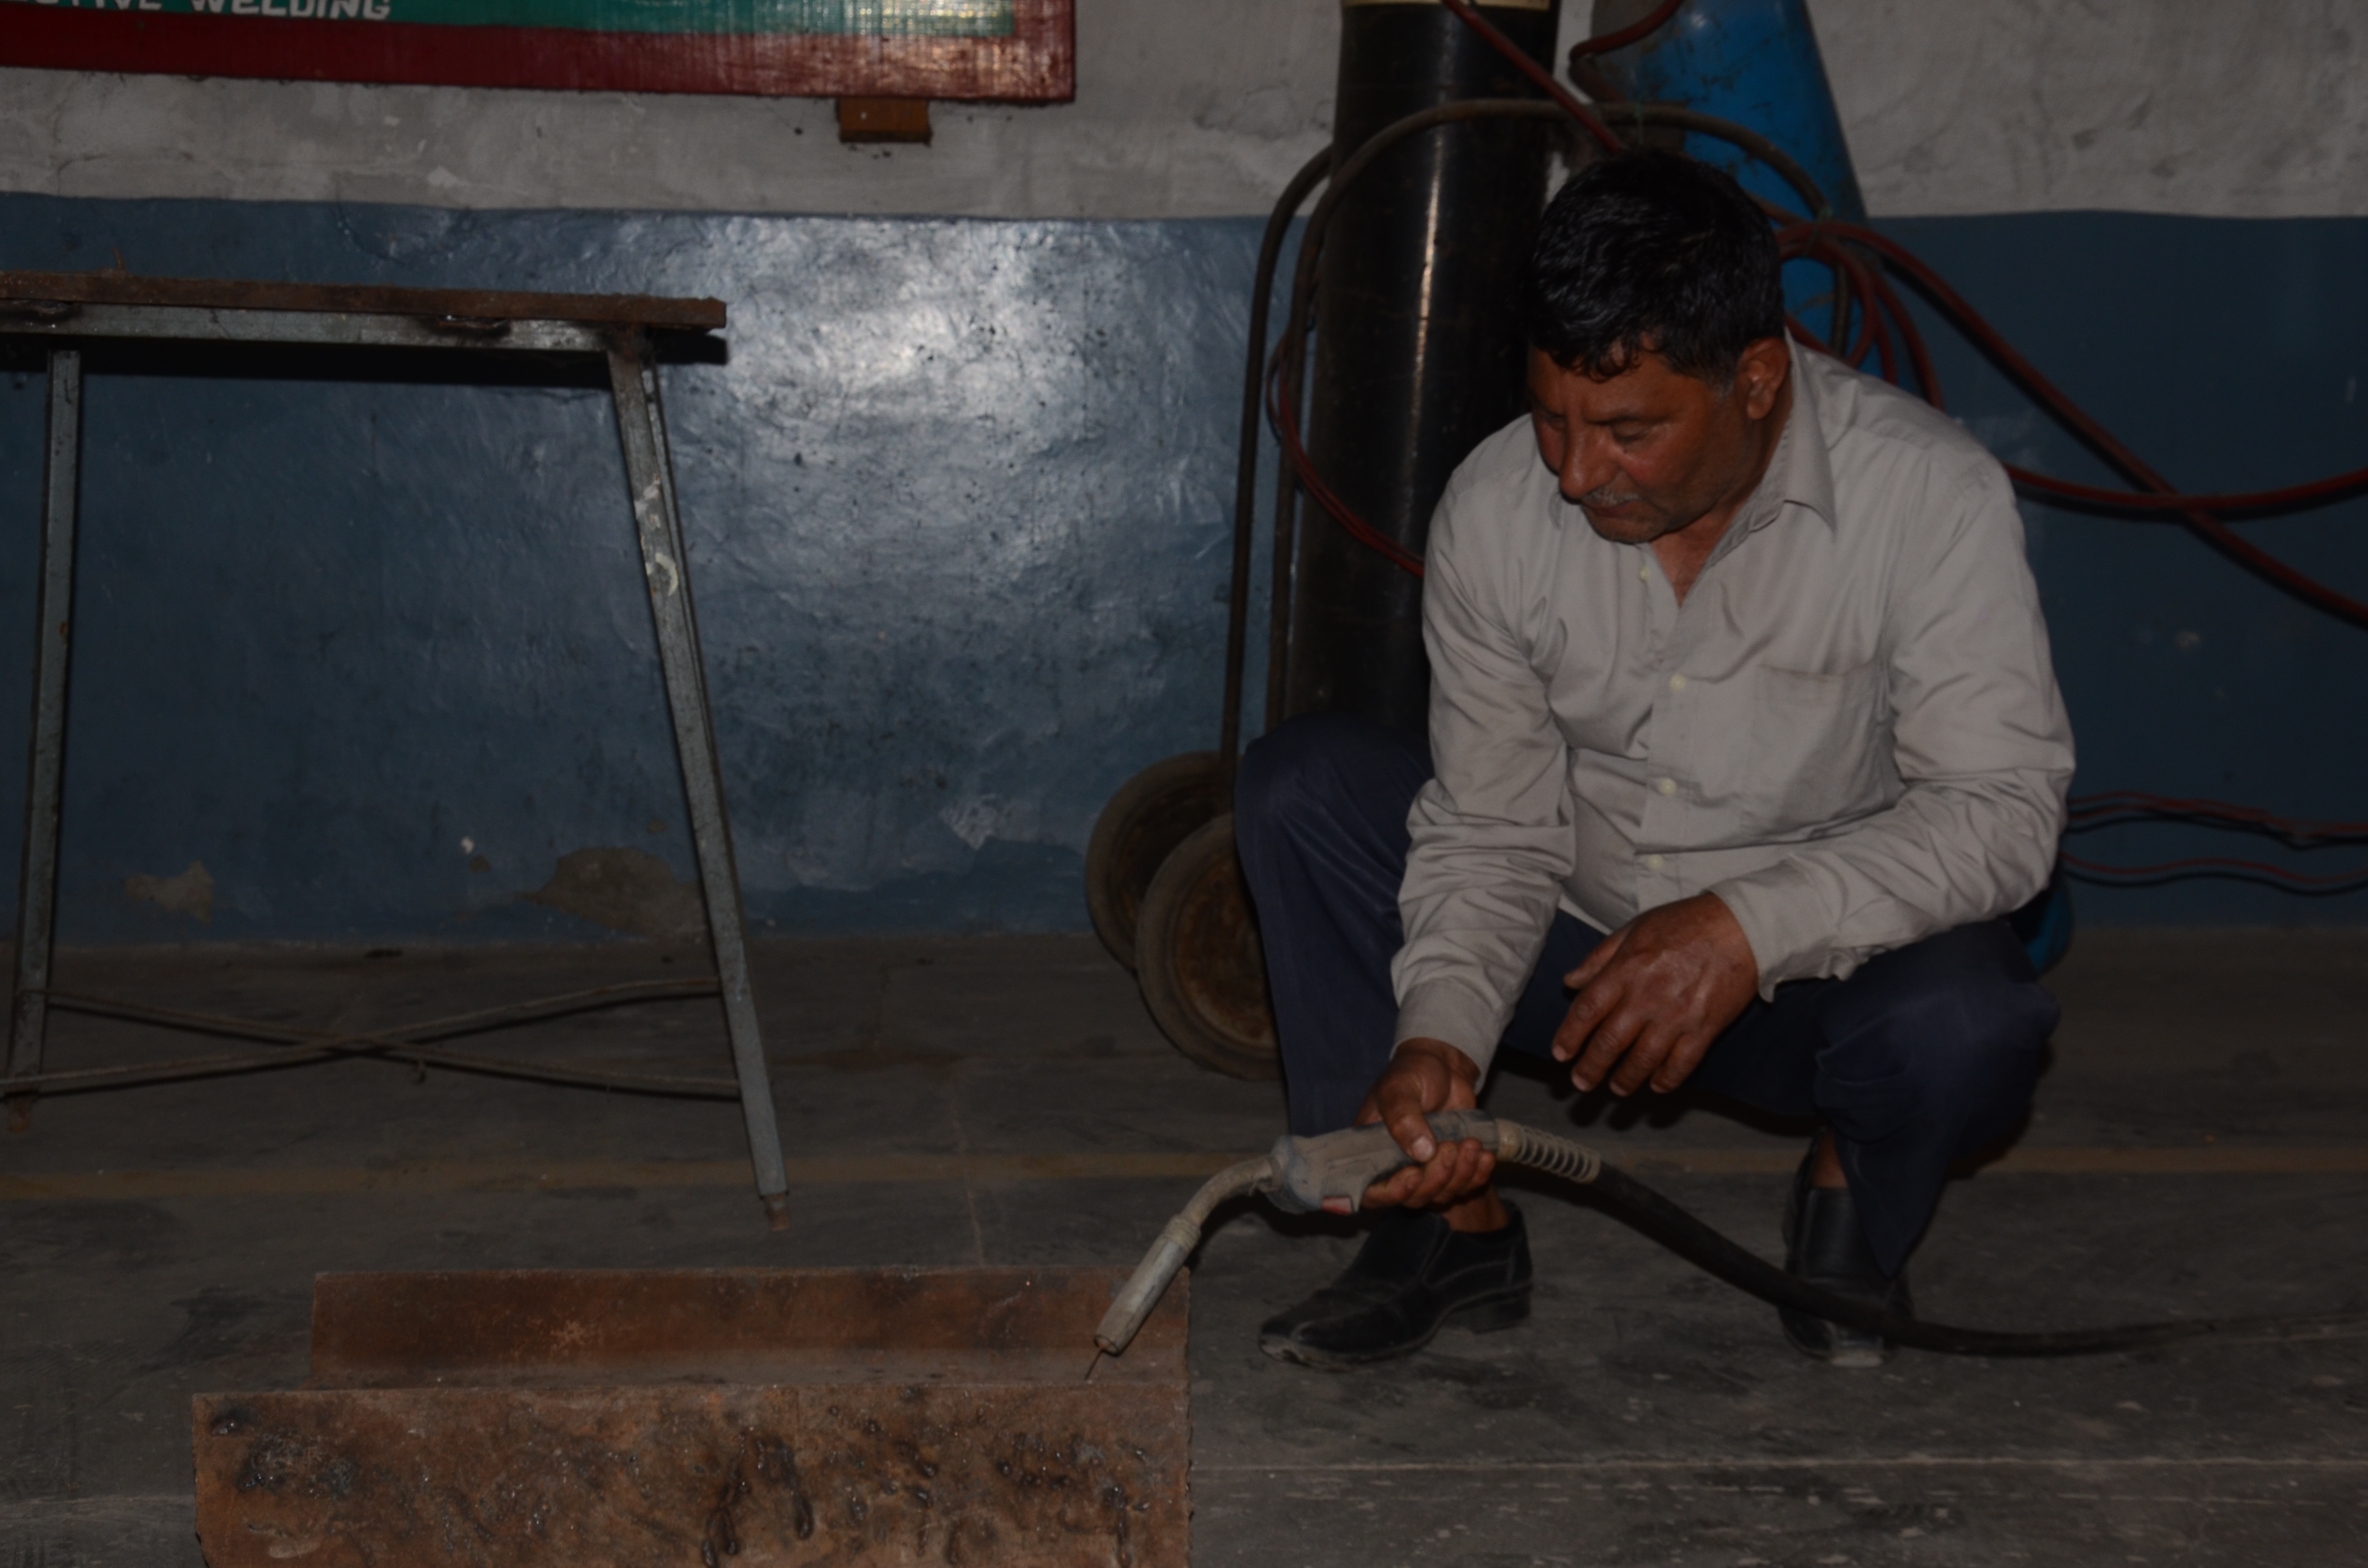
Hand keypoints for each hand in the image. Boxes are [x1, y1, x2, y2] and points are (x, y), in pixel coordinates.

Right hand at [1341, 1037, 1497, 1213]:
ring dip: (1460, 1175)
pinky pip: (1465, 1187)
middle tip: (1450, 1147)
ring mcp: (1426, 1169)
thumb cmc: (1413, 1071)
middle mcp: (1397, 1167)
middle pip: (1413, 1198)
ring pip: (1441, 1195)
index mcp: (1373, 1151)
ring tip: (1471, 1144)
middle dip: (1436, 1178)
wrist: (1445, 1065)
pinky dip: (1477, 1175)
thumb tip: (1421, 1153)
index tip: (1414, 1174)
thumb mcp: (1400, 1087)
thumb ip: (1404, 1117)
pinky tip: (1485, 1155)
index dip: (1392, 1192)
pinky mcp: (1452, 1167)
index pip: (1373, 1191)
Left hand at [1554, 892, 1758, 1095]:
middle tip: (1581, 1083)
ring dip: (1625, 1079)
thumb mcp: (1635, 928)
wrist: (1743, 927)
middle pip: (1610, 1042)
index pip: (1588, 1010)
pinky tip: (1656, 1086)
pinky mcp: (1705, 1028)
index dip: (1570, 1035)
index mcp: (1626, 969)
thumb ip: (1600, 958)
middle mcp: (1647, 997)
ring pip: (1643, 1060)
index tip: (1560, 1054)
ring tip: (1616, 1089)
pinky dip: (1666, 1080)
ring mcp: (1677, 1016)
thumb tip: (1571, 982)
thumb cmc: (1686, 923)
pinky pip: (1681, 1064)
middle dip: (1591, 1067)